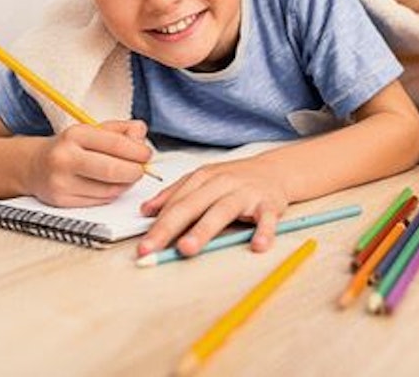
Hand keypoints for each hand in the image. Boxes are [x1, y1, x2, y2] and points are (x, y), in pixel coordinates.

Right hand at [25, 119, 152, 206]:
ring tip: (125, 176)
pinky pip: (99, 201)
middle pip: (113, 171)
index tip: (146, 154)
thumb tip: (141, 139)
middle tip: (141, 169)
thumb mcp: (95, 129)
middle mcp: (65, 158)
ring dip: (126, 184)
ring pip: (109, 189)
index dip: (138, 151)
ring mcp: (61, 182)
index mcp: (75, 134)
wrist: (35, 165)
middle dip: (135, 171)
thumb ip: (123, 130)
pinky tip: (110, 185)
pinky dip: (112, 194)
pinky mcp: (61, 201)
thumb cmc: (72, 146)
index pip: (116, 144)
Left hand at [137, 158, 288, 257]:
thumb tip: (146, 210)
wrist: (276, 170)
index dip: (157, 225)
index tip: (143, 246)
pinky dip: (264, 232)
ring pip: (222, 211)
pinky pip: (266, 219)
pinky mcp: (270, 203)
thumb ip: (175, 194)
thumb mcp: (204, 179)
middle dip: (169, 227)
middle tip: (151, 248)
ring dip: (203, 230)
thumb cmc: (236, 179)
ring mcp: (246, 193)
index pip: (176, 203)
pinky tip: (257, 246)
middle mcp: (222, 183)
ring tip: (187, 248)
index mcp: (204, 178)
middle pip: (191, 205)